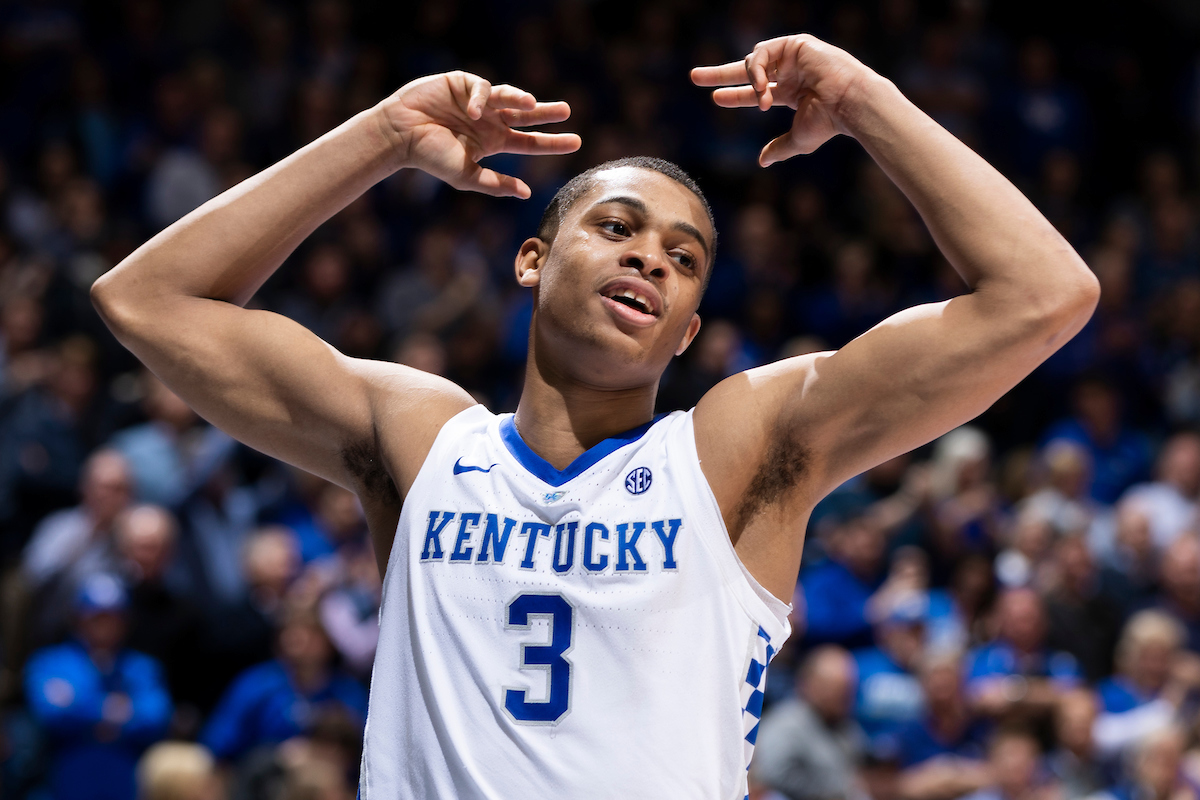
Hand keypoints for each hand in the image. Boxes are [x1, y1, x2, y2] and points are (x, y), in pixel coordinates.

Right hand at [379, 71, 580, 197]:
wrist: (400, 134)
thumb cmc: (430, 156)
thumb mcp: (467, 175)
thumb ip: (496, 185)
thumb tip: (527, 194)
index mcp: (492, 141)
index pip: (529, 142)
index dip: (552, 142)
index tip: (576, 142)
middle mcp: (489, 120)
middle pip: (526, 115)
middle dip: (546, 112)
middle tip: (566, 111)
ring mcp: (478, 101)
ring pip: (509, 96)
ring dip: (521, 99)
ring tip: (530, 104)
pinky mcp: (462, 83)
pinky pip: (481, 87)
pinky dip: (480, 99)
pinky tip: (471, 112)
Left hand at [691, 34, 873, 164]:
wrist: (848, 103)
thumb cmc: (828, 122)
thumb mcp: (798, 139)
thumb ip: (779, 148)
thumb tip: (762, 162)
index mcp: (791, 92)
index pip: (755, 92)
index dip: (735, 95)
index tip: (715, 98)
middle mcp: (790, 73)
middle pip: (748, 70)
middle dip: (720, 73)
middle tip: (694, 76)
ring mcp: (792, 57)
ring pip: (754, 61)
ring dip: (751, 83)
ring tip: (760, 100)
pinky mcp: (796, 44)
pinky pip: (764, 52)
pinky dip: (758, 69)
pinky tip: (762, 86)